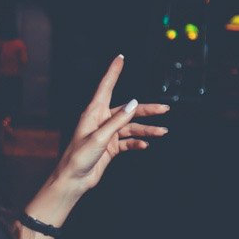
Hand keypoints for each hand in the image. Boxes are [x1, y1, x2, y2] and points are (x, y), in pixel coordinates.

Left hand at [53, 55, 169, 193]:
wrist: (73, 180)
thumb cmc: (78, 157)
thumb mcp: (99, 138)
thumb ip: (117, 121)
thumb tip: (134, 104)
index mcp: (93, 113)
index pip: (106, 87)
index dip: (114, 72)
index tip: (120, 58)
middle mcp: (101, 121)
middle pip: (128, 110)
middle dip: (147, 110)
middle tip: (164, 109)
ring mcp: (107, 134)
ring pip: (131, 127)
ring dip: (147, 130)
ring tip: (162, 132)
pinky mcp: (111, 146)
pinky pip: (128, 142)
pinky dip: (137, 143)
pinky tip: (144, 146)